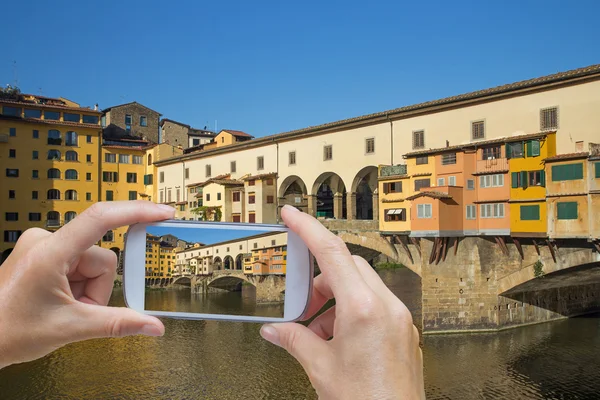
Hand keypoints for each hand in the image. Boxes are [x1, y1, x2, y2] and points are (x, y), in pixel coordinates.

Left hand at [0, 201, 174, 369]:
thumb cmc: (7, 330)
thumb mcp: (70, 328)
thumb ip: (117, 324)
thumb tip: (151, 325)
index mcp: (49, 252)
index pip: (101, 219)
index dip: (137, 212)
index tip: (161, 212)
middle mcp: (45, 242)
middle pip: (101, 258)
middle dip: (98, 288)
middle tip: (81, 309)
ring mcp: (43, 248)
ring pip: (91, 265)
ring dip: (88, 291)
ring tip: (67, 309)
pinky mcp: (44, 255)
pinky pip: (78, 266)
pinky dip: (79, 287)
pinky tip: (62, 302)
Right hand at [260, 205, 424, 398]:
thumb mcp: (320, 368)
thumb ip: (294, 340)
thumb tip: (276, 330)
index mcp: (363, 309)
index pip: (331, 252)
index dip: (308, 228)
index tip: (292, 214)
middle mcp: (387, 307)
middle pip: (348, 266)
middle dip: (320, 278)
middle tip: (302, 301)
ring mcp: (399, 318)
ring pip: (362, 285)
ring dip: (335, 298)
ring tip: (318, 329)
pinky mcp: (404, 331)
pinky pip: (375, 305)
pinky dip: (352, 311)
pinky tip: (337, 338)